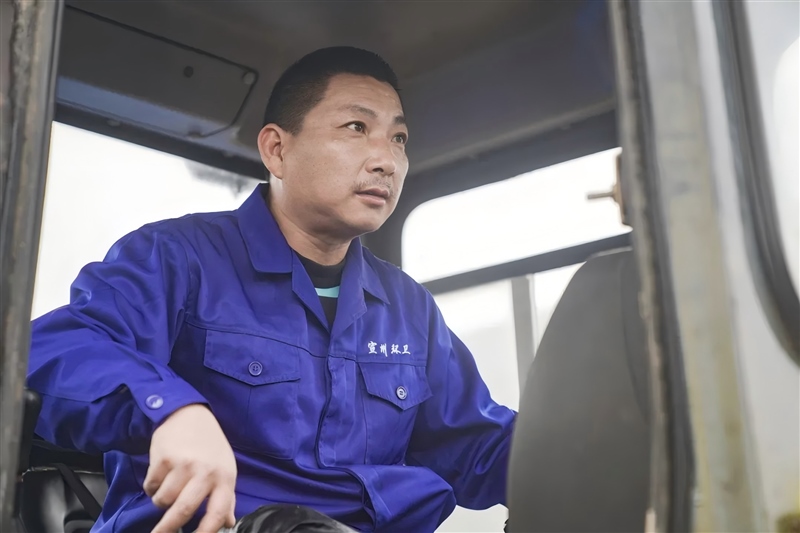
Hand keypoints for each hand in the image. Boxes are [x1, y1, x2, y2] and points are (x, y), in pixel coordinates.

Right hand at [144, 404, 237, 532]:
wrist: (189, 414)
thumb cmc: (209, 446)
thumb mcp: (224, 468)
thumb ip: (225, 498)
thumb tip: (228, 523)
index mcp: (225, 477)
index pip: (218, 512)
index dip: (206, 531)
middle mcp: (206, 472)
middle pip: (184, 510)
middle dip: (168, 529)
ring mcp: (184, 464)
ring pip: (163, 500)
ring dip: (160, 501)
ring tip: (167, 489)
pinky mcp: (164, 458)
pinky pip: (150, 486)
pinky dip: (151, 486)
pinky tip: (160, 474)